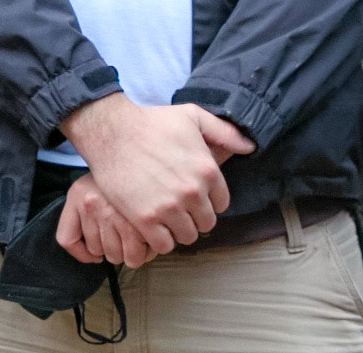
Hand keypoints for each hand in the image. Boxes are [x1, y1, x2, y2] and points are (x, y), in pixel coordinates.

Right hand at [59, 95, 254, 256]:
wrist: (113, 130)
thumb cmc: (152, 122)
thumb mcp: (193, 116)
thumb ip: (224, 133)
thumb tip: (250, 147)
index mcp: (208, 170)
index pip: (221, 204)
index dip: (208, 200)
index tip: (194, 195)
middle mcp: (193, 191)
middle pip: (206, 223)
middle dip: (194, 216)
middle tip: (178, 207)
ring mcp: (169, 207)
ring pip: (186, 236)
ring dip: (177, 229)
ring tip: (165, 217)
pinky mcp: (145, 219)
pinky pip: (163, 245)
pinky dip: (160, 239)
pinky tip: (152, 226)